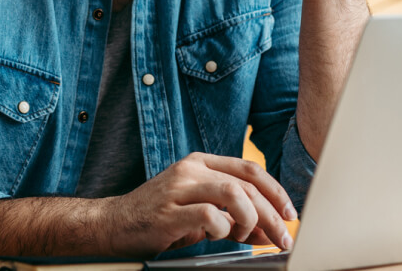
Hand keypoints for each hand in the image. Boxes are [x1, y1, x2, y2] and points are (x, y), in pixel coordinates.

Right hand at [101, 152, 296, 256]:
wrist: (112, 225)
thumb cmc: (156, 219)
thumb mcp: (200, 215)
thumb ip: (233, 220)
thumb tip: (267, 231)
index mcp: (200, 164)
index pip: (250, 169)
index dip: (276, 192)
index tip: (289, 214)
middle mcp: (190, 170)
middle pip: (247, 185)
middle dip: (272, 214)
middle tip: (281, 237)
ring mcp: (178, 189)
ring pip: (233, 194)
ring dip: (250, 218)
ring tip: (245, 235)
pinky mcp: (168, 212)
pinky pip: (210, 215)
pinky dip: (223, 229)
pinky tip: (218, 236)